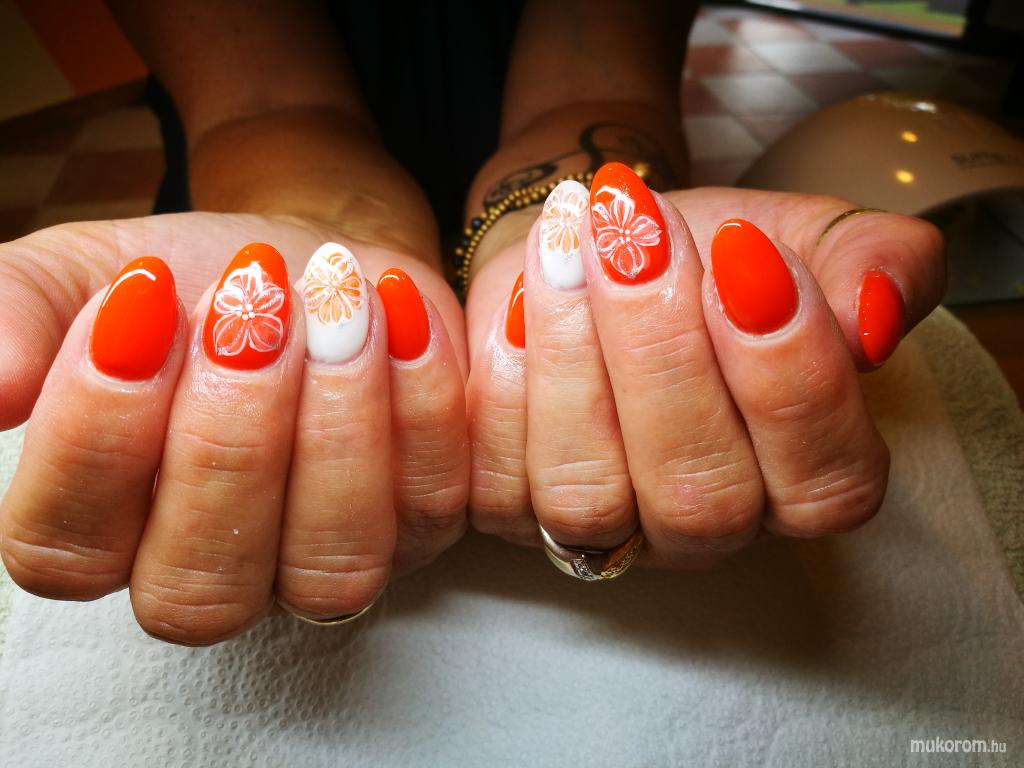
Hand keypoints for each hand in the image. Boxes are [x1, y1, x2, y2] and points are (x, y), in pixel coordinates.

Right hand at [0, 212, 468, 642]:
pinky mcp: (422, 523)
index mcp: (111, 529)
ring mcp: (328, 560)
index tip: (139, 301)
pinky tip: (398, 312)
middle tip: (247, 310)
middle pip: (203, 585)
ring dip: (335, 430)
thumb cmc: (192, 283)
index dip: (99, 439)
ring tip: (331, 304)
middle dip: (226, 440)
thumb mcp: (90, 276)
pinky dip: (423, 402)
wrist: (309, 259)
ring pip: (333, 566)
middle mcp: (221, 572)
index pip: (68, 552)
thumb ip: (21, 317)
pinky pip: (434, 500)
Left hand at [466, 167, 944, 567]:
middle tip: (639, 237)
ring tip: (574, 249)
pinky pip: (496, 481)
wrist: (602, 240)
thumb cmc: (714, 250)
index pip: (824, 482)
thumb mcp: (812, 235)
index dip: (789, 377)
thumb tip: (873, 320)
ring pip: (586, 497)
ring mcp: (605, 528)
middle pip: (698, 497)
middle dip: (664, 355)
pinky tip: (519, 300)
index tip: (748, 252)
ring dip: (574, 361)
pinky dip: (503, 385)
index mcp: (803, 477)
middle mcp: (707, 525)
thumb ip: (875, 266)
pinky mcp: (514, 506)